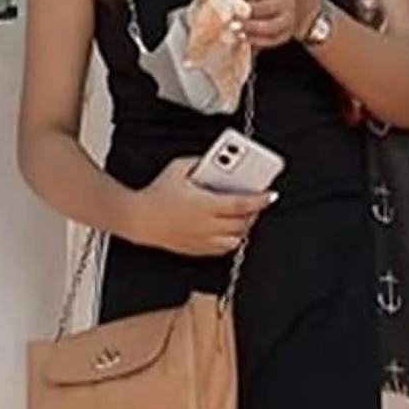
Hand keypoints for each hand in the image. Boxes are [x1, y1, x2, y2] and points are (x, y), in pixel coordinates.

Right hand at [127, 157, 272, 259]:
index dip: (259, 200)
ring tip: (246, 215)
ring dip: (244, 227)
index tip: (271, 195)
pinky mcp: (196, 248)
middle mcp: (206, 224)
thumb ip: (199, 161)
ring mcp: (202, 239)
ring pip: (235, 239)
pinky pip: (223, 249)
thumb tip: (215, 159)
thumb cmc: (156, 193)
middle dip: (255, 213)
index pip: (241, 204)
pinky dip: (232, 239)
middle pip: (242, 223)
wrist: (137, 219)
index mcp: (204, 204)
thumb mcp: (178, 168)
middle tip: (259, 202)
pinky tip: (231, 229)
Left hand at [242, 0, 319, 53]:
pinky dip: (257, 41)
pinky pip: (271, 40)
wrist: (301, 2)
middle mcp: (286, 3)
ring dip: (250, 28)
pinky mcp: (286, 34)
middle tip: (231, 12)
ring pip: (268, 27)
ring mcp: (288, 20)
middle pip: (262, 9)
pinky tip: (245, 36)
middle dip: (244, 12)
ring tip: (237, 26)